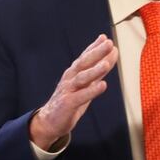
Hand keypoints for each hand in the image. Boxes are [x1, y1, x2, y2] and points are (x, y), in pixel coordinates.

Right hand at [29, 34, 118, 149]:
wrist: (49, 121)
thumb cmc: (70, 100)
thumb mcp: (86, 84)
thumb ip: (98, 71)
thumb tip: (110, 56)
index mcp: (74, 73)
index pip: (85, 57)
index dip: (94, 47)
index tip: (105, 38)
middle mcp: (70, 78)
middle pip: (84, 63)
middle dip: (96, 53)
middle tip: (108, 43)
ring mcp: (68, 90)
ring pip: (82, 78)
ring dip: (94, 70)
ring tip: (106, 64)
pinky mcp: (68, 103)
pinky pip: (81, 96)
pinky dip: (92, 90)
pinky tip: (103, 86)